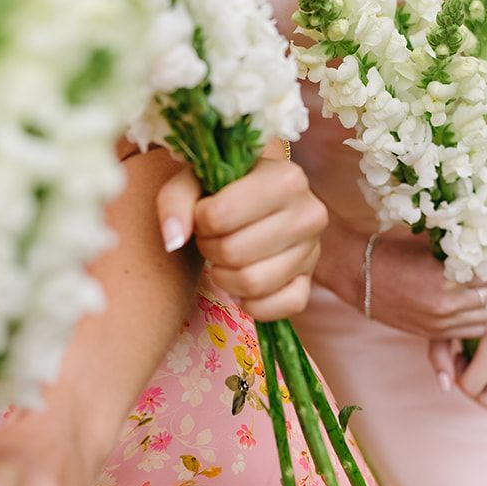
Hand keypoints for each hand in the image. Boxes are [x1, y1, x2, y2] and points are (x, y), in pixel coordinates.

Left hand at [158, 151, 326, 321]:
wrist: (259, 200)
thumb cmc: (225, 188)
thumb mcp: (196, 180)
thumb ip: (175, 200)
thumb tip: (173, 241)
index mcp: (286, 178)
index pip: (221, 216)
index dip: (199, 221)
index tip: (203, 215)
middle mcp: (309, 213)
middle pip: (234, 253)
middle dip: (209, 249)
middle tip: (209, 238)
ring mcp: (313, 251)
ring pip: (253, 283)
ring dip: (224, 277)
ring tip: (222, 259)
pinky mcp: (309, 282)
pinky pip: (281, 307)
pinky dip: (253, 305)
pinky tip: (241, 286)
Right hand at [343, 226, 486, 339]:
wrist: (359, 276)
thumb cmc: (396, 251)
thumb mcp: (433, 246)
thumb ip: (472, 256)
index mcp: (448, 276)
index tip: (484, 263)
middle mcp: (446, 304)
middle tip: (481, 279)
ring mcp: (439, 322)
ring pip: (484, 322)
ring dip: (484, 308)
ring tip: (472, 295)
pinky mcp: (431, 334)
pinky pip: (467, 333)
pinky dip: (471, 322)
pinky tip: (461, 308)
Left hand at [430, 273, 486, 414]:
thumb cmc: (463, 301)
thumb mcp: (446, 324)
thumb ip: (440, 356)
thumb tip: (444, 386)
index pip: (472, 388)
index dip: (458, 377)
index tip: (457, 355)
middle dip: (473, 388)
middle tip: (465, 362)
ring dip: (485, 386)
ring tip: (476, 360)